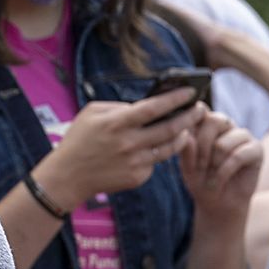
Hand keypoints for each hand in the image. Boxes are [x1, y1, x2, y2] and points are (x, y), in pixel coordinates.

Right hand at [38, 87, 200, 209]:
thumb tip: (143, 106)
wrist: (68, 176)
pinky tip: (159, 147)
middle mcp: (129, 143)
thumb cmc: (79, 139)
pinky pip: (154, 163)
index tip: (191, 91)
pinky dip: (158, 153)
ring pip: (168, 148)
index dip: (175, 98)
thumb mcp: (92, 113)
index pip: (154, 107)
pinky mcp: (136, 178)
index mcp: (117, 122)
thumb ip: (119, 107)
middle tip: (201, 109)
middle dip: (190, 117)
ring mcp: (134, 162)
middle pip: (169, 128)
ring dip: (182, 137)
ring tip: (187, 128)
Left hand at [179, 109, 261, 229]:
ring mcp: (242, 135)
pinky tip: (220, 180)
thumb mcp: (187, 166)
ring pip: (223, 143)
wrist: (218, 204)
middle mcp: (226, 124)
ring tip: (210, 177)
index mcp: (207, 122)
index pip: (199, 110)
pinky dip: (225, 172)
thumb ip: (186, 149)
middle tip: (199, 167)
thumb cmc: (200, 181)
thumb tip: (186, 133)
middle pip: (213, 121)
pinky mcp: (257, 149)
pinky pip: (238, 156)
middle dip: (202, 148)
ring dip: (213, 165)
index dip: (192, 122)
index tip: (185, 138)